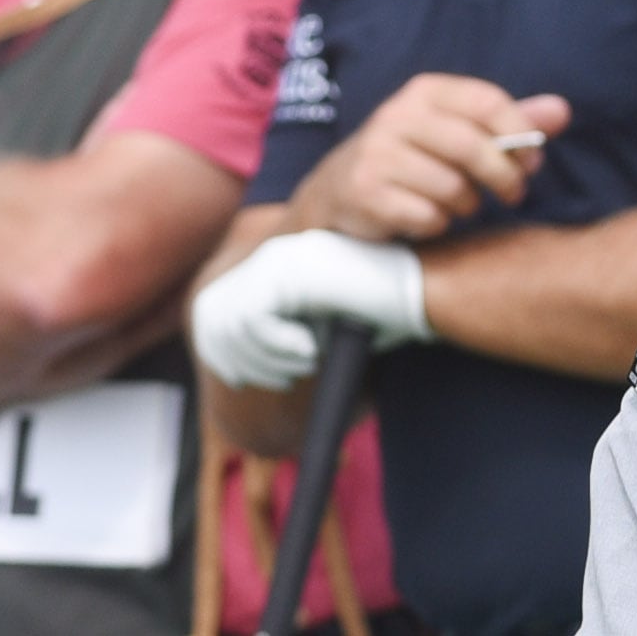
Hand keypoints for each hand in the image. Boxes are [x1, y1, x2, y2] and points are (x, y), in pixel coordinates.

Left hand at [189, 228, 430, 390]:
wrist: (421, 291)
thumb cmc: (385, 314)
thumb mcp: (322, 327)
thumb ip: (281, 335)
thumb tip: (238, 368)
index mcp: (279, 266)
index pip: (216, 304)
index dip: (218, 347)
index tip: (242, 379)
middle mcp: (275, 256)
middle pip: (214, 313)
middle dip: (240, 359)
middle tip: (281, 380)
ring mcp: (284, 258)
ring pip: (234, 321)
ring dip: (266, 358)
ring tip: (304, 367)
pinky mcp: (295, 268)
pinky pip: (255, 318)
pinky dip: (278, 347)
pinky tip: (311, 352)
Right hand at [286, 76, 567, 241]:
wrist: (336, 195)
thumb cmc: (411, 159)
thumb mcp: (457, 132)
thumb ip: (508, 122)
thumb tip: (562, 111)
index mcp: (425, 91)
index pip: (488, 102)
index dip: (520, 135)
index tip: (533, 162)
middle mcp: (396, 115)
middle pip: (473, 147)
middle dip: (503, 177)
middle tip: (513, 194)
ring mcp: (376, 154)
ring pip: (452, 187)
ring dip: (467, 205)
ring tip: (460, 204)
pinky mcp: (364, 192)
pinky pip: (426, 216)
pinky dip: (437, 224)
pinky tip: (428, 218)